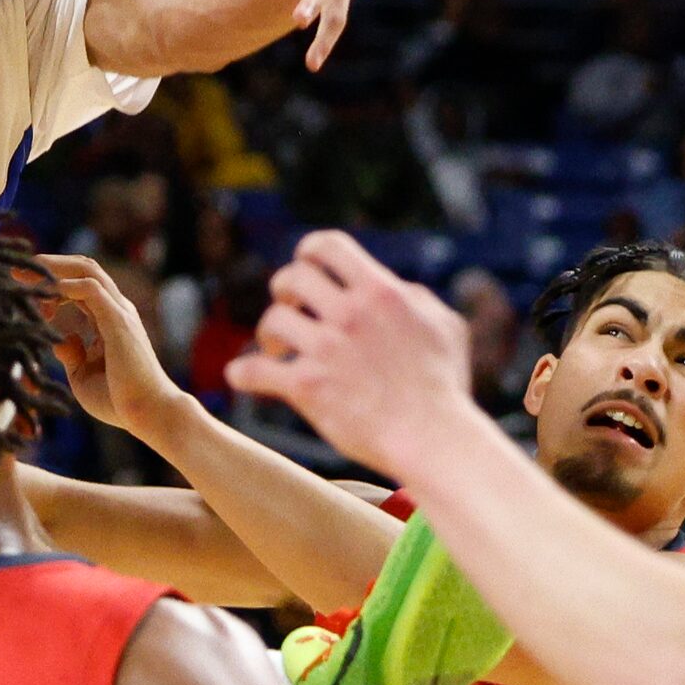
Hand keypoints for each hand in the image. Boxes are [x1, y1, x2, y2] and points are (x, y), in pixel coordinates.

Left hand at [38, 254, 182, 439]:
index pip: (80, 284)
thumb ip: (72, 354)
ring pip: (87, 270)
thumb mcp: (84, 375)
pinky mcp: (119, 321)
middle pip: (83, 268)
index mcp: (110, 318)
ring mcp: (120, 312)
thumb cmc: (120, 400)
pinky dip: (66, 285)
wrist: (149, 414)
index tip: (24, 293)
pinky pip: (91, 290)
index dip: (51, 283)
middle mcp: (116, 308)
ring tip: (27, 272)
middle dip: (49, 265)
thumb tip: (59, 340)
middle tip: (17, 269)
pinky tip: (45, 292)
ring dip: (54, 268)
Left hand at [225, 229, 470, 470]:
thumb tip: (392, 288)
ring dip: (269, 333)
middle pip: (292, 277)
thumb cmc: (444, 386)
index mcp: (381, 292)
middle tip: (290, 310)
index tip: (306, 268)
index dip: (308, 252)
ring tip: (278, 350)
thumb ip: (414, 298)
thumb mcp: (444, 326)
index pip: (328, 246)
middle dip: (285, 291)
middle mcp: (349, 314)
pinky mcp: (308, 388)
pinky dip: (243, 372)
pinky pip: (255, 371)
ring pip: (272, 320)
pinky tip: (240, 375)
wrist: (434, 438)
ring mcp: (326, 350)